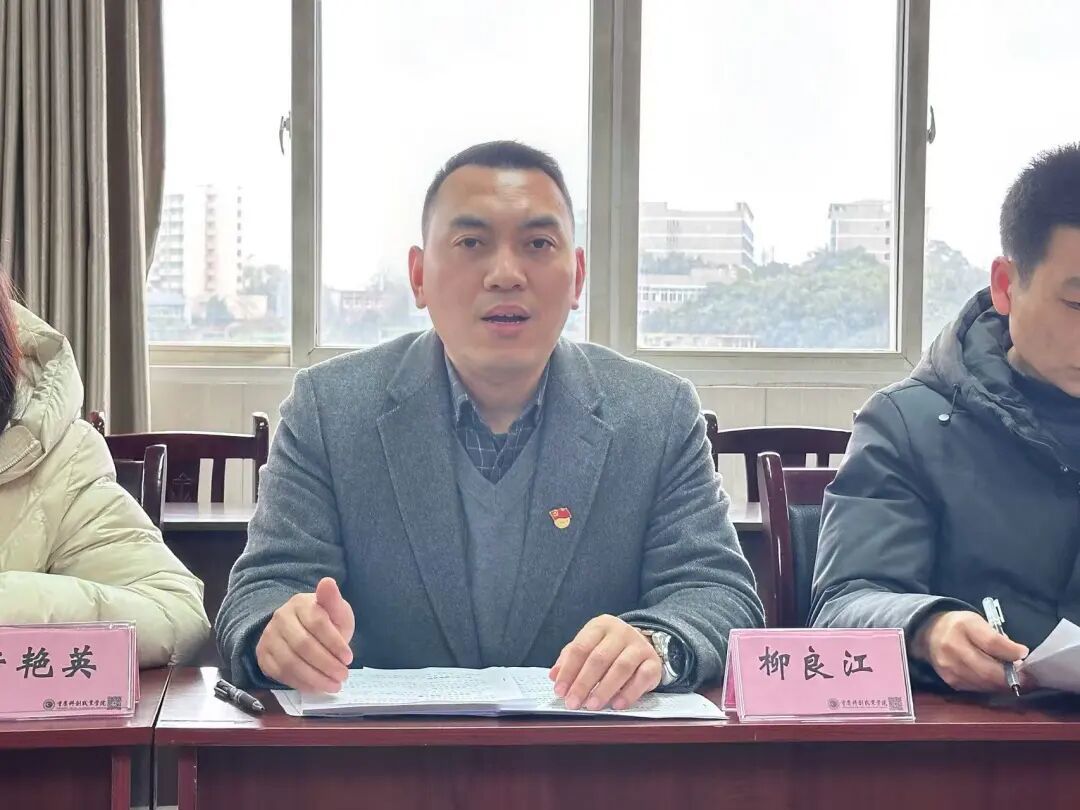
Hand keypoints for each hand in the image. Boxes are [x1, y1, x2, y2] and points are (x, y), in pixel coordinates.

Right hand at [255, 577, 354, 691]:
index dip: (334, 643)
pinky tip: (317, 687)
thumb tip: (328, 582)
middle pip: (303, 645)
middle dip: (326, 664)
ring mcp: (269, 637)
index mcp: (300, 603)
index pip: (317, 623)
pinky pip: (281, 674)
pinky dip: (301, 683)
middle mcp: (280, 618)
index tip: (349, 658)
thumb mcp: (336, 610)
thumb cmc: (325, 621)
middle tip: (343, 676)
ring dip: (315, 678)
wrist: (302, 630)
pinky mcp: (263, 656)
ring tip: (334, 685)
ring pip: (290, 662)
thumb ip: (333, 601)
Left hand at [548, 615, 661, 710]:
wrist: (642, 645)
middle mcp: (621, 632)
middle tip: (573, 702)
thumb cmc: (609, 649)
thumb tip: (554, 676)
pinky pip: (642, 678)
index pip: (580, 647)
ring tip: (592, 706)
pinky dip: (628, 693)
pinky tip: (616, 705)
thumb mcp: (588, 647)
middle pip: (599, 658)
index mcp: (600, 625)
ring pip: (621, 667)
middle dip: (583, 683)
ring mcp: (640, 646)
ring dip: (604, 689)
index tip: (560, 691)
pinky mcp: (654, 662)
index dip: (568, 670)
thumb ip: (570, 659)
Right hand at [912, 610, 1028, 691]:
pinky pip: (978, 688)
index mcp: (963, 626)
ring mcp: (950, 667)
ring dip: (1003, 683)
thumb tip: (1019, 656)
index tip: (1024, 653)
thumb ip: (997, 637)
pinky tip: (996, 680)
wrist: (929, 635)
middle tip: (1028, 677)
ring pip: (985, 683)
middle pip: (989, 670)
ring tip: (1015, 678)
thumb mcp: (978, 621)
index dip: (1011, 652)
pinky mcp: (951, 681)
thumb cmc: (960, 626)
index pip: (991, 643)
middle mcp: (953, 647)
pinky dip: (991, 686)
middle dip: (1012, 676)